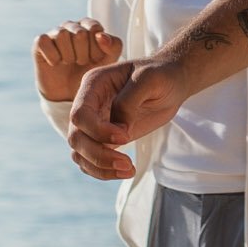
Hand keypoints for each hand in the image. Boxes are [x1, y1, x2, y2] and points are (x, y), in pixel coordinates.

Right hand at [34, 19, 121, 103]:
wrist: (69, 91)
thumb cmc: (90, 71)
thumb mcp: (109, 61)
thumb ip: (114, 45)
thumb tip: (100, 35)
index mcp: (89, 25)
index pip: (94, 27)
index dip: (96, 48)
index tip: (94, 58)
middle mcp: (72, 25)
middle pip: (79, 33)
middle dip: (83, 54)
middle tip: (81, 62)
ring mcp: (55, 32)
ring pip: (62, 35)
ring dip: (68, 56)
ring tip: (69, 63)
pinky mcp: (40, 42)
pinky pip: (44, 41)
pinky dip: (52, 57)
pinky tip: (56, 64)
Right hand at [67, 56, 189, 180]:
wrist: (171, 82)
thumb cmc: (161, 75)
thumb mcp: (149, 79)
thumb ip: (129, 101)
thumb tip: (119, 128)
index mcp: (93, 85)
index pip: (80, 114)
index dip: (98, 130)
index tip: (126, 136)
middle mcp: (89, 104)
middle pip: (76, 137)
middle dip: (98, 154)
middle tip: (127, 163)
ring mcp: (94, 123)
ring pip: (80, 152)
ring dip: (100, 167)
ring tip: (128, 170)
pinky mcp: (104, 138)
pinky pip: (90, 160)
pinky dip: (102, 171)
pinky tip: (125, 171)